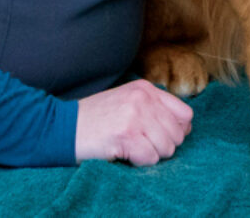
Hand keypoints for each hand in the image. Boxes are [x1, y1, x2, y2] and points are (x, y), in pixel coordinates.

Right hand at [74, 79, 193, 165]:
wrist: (63, 127)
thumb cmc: (96, 118)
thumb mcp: (127, 101)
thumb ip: (156, 108)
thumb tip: (186, 127)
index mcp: (146, 88)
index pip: (185, 114)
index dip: (177, 130)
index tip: (159, 136)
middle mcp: (143, 99)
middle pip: (178, 134)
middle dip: (162, 145)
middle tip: (140, 144)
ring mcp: (135, 116)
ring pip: (167, 148)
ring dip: (151, 154)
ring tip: (131, 147)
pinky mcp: (126, 135)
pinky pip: (150, 158)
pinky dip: (139, 162)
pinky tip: (124, 153)